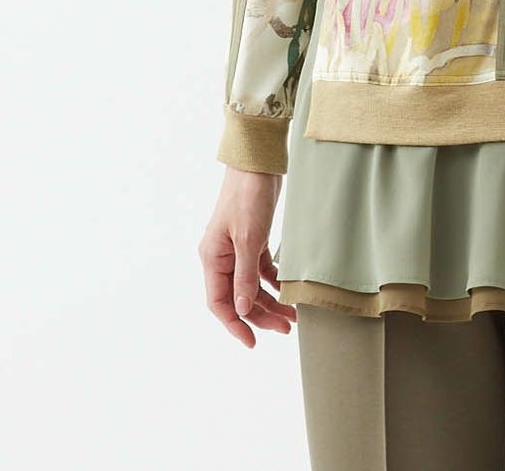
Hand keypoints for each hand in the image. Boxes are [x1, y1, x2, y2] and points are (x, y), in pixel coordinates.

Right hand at [198, 166, 297, 347]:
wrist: (258, 163)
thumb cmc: (248, 197)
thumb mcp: (248, 239)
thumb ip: (245, 276)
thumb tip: (242, 310)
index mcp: (212, 258)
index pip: (219, 303)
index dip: (235, 325)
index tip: (252, 342)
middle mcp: (222, 257)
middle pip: (239, 297)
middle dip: (260, 315)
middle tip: (285, 328)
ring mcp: (237, 249)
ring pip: (252, 285)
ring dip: (270, 301)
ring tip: (292, 315)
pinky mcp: (253, 240)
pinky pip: (260, 270)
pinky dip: (273, 282)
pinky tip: (287, 292)